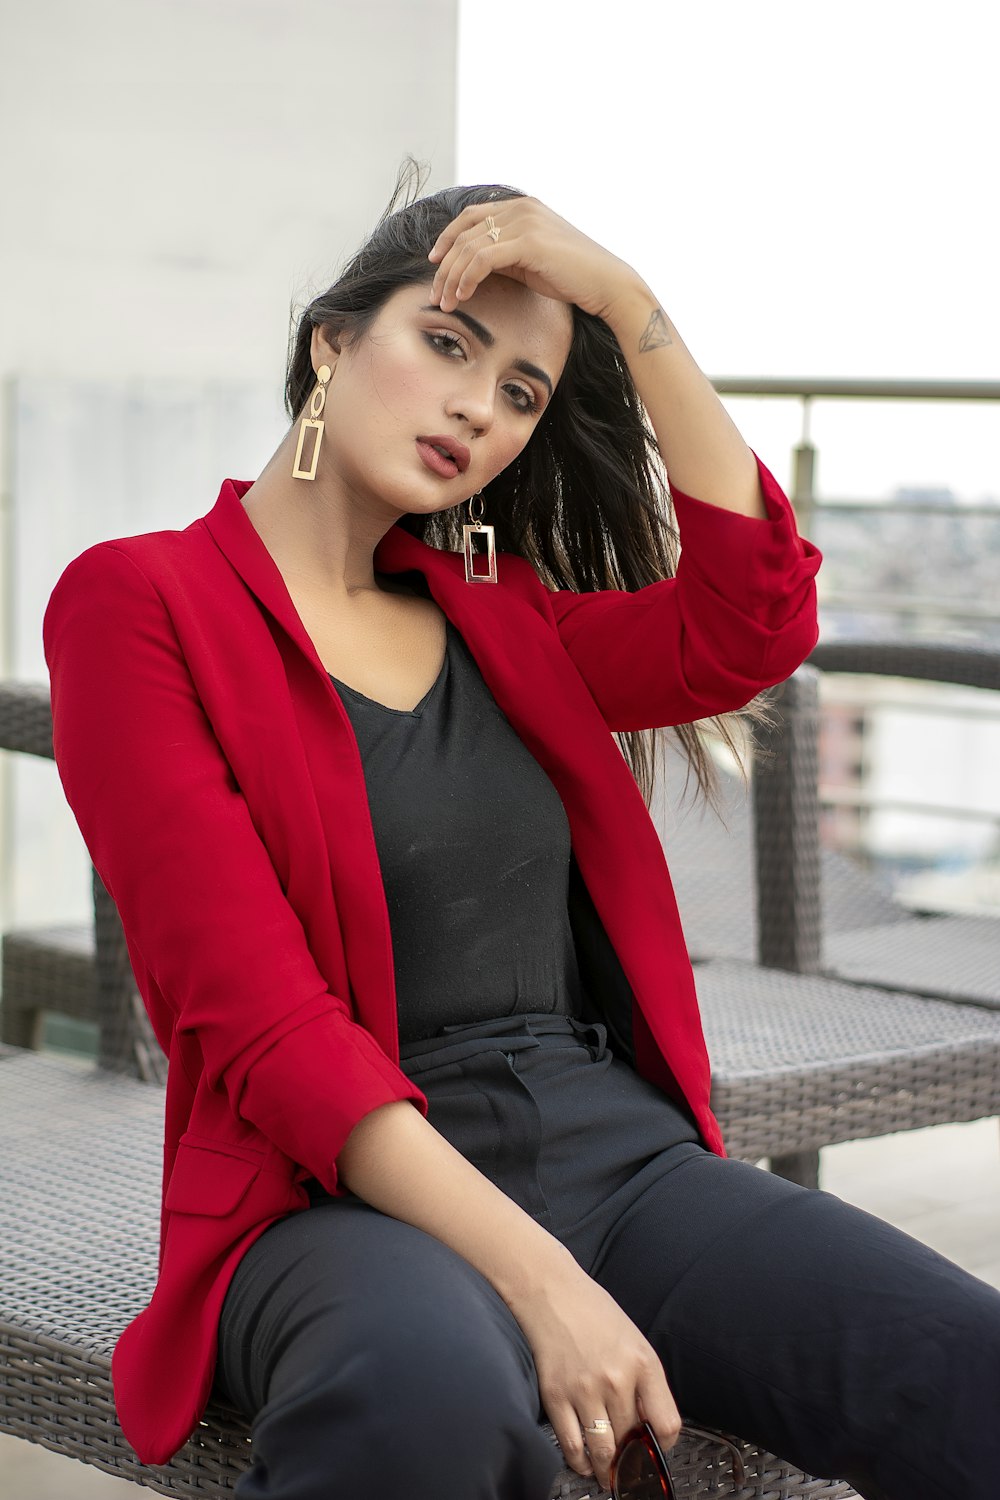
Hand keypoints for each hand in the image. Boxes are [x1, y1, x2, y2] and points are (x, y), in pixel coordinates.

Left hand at [427, 197, 640, 322]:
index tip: (434, 263)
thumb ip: (504, 256)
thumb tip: (474, 266)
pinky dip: (466, 278)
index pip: (470, 216)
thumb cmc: (572, 277)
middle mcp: (520, 207)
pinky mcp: (528, 242)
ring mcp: (524, 221)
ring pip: (469, 246)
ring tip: (444, 301)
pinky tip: (463, 295)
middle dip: (443, 265)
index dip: (447, 238)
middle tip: (435, 293)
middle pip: (464, 231)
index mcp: (521, 207)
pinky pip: (482, 259)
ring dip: (451, 277)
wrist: (607, 284)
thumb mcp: (530, 261)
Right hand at [509, 1259, 680, 1491]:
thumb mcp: (633, 1338)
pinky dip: (579, 1462)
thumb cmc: (592, 1310)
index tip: (655, 1447)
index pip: (667, 1424)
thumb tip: (647, 1421)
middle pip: (632, 1439)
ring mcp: (585, 1390)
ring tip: (607, 1474)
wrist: (550, 1290)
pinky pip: (572, 1445)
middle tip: (628, 1464)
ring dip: (607, 1469)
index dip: (664, 1444)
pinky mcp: (556, 1396)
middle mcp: (617, 1379)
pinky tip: (584, 1463)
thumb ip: (644, 1379)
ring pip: (603, 1450)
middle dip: (631, 1456)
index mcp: (643, 1363)